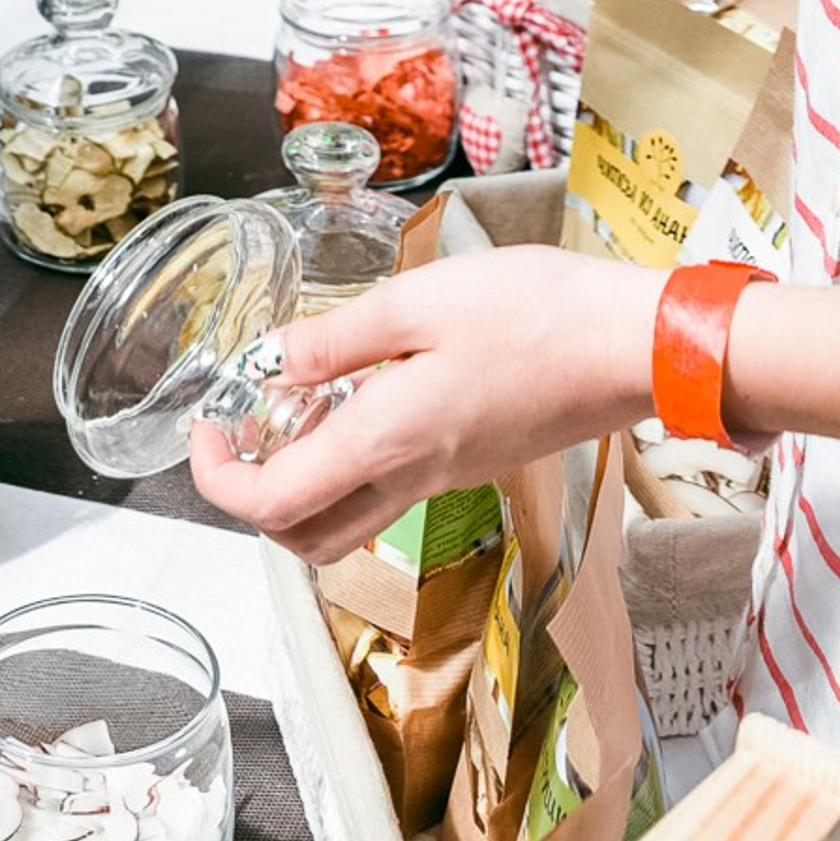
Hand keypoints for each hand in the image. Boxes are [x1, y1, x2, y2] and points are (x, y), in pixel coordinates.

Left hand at [189, 251, 658, 564]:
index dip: (219, 479)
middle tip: (235, 431)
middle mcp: (413, 477)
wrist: (636, 346)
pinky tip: (349, 394)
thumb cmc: (533, 313)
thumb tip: (266, 366)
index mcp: (386, 440)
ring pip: (349, 520)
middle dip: (253, 497)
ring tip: (286, 406)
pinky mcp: (472, 461)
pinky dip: (349, 460)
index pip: (276, 504)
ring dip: (300, 484)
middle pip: (307, 537)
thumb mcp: (414, 302)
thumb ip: (333, 340)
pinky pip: (390, 488)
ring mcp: (446, 477)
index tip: (204, 430)